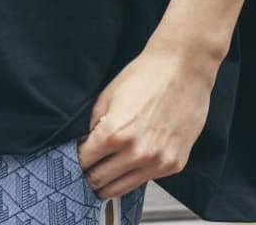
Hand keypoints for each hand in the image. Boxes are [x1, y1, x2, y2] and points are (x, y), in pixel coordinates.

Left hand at [75, 38, 219, 198]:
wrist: (183, 67)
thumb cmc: (146, 76)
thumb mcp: (107, 97)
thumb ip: (92, 127)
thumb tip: (83, 147)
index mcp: (114, 133)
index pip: (82, 162)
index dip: (73, 161)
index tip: (72, 162)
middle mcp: (136, 153)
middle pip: (99, 181)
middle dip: (88, 176)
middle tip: (85, 171)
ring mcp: (157, 162)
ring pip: (120, 189)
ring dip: (108, 183)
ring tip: (103, 175)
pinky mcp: (174, 165)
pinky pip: (145, 180)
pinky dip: (134, 174)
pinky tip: (130, 163)